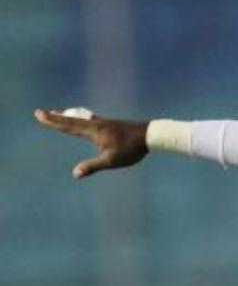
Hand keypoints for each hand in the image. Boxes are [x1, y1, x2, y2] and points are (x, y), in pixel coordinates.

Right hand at [33, 109, 148, 178]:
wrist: (150, 135)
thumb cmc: (131, 149)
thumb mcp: (111, 160)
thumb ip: (92, 166)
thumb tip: (75, 174)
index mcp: (93, 131)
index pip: (68, 126)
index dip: (53, 122)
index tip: (39, 115)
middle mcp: (96, 124)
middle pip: (72, 120)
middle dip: (56, 118)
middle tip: (41, 112)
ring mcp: (104, 123)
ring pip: (82, 118)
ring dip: (68, 116)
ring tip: (60, 112)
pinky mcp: (111, 124)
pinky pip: (91, 119)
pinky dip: (83, 118)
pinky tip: (85, 119)